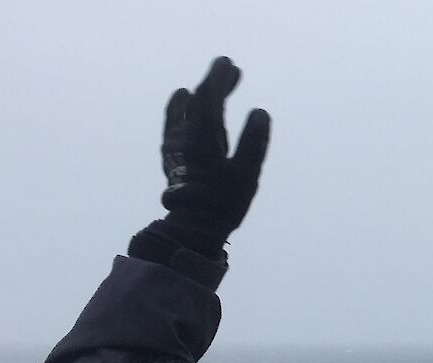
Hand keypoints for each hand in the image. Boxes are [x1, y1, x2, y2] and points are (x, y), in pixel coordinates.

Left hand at [157, 56, 269, 251]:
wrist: (191, 229)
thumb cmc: (222, 204)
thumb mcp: (245, 174)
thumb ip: (253, 141)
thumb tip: (260, 112)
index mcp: (204, 137)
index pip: (210, 99)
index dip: (219, 79)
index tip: (230, 64)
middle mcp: (186, 137)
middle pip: (197, 101)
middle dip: (213, 83)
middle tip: (229, 68)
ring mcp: (177, 147)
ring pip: (184, 112)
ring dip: (198, 94)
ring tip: (209, 83)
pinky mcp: (172, 157)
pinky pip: (173, 123)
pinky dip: (178, 108)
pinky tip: (180, 101)